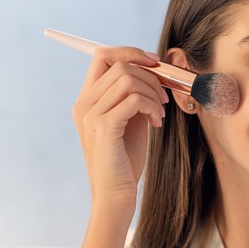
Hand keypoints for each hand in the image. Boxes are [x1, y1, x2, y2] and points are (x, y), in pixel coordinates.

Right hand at [72, 46, 168, 209]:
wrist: (116, 195)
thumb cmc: (125, 161)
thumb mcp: (130, 122)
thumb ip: (134, 97)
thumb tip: (154, 73)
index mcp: (87, 100)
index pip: (103, 56)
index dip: (130, 52)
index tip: (154, 62)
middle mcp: (84, 103)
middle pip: (119, 63)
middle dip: (150, 75)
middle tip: (164, 98)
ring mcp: (91, 114)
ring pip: (128, 78)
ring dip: (152, 92)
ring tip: (159, 114)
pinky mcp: (104, 127)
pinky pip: (134, 99)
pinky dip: (151, 106)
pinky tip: (156, 123)